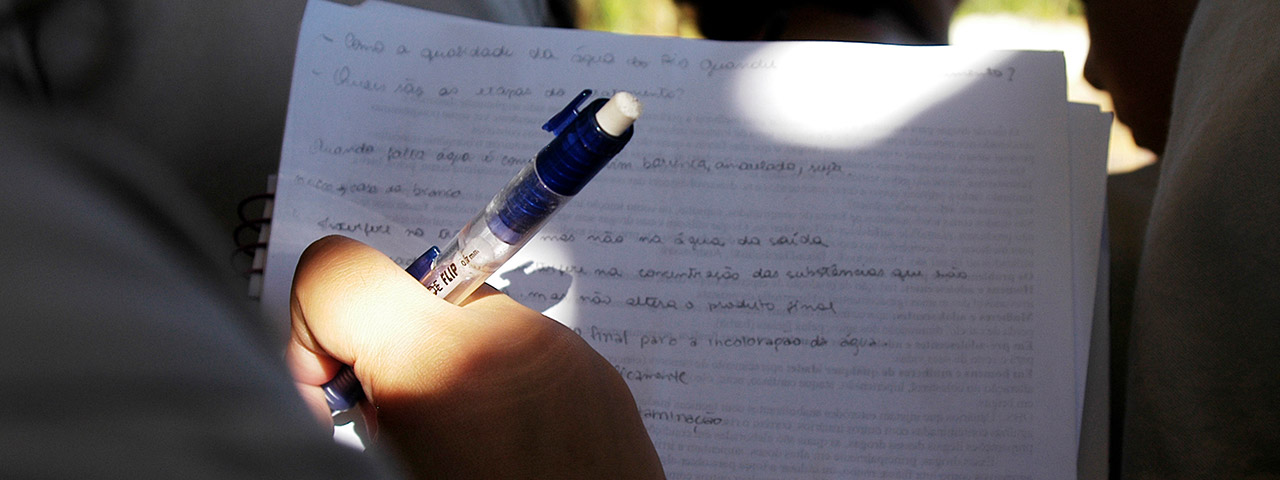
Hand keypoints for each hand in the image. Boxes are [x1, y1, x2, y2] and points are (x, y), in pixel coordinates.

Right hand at [287, 235, 664, 478]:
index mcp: (436, 360)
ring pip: (466, 321)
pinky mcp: (595, 370)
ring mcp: (561, 348)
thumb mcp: (394, 468)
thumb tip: (341, 381)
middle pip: (406, 295)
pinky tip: (504, 447)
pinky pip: (520, 351)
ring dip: (446, 369)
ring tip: (459, 447)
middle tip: (396, 428)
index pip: (336, 269)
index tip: (329, 382)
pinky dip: (497, 385)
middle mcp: (507, 335)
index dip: (314, 325)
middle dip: (385, 353)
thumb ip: (362, 404)